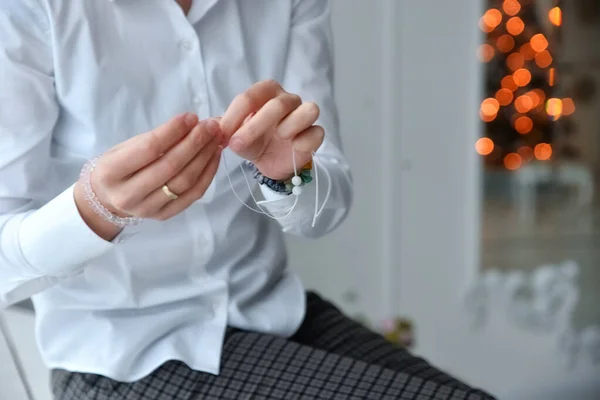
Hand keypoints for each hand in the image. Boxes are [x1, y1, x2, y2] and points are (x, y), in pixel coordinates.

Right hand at [74, 113, 222, 240]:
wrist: (108, 199)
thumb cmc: (118, 165)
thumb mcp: (126, 147)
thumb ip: (156, 138)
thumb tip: (193, 122)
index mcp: (111, 172)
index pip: (148, 149)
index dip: (173, 131)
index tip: (191, 117)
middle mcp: (128, 195)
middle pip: (170, 167)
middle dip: (194, 143)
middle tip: (211, 125)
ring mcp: (148, 209)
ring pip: (184, 182)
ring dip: (205, 157)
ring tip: (216, 138)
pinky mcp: (165, 215)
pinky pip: (193, 195)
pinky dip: (208, 174)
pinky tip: (214, 156)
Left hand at [220, 80, 323, 179]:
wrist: (269, 162)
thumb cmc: (253, 141)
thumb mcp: (234, 135)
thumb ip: (225, 128)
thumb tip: (213, 126)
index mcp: (267, 93)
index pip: (251, 96)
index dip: (234, 116)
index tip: (221, 135)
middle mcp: (288, 100)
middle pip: (278, 104)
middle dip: (254, 125)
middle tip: (236, 144)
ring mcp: (305, 116)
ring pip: (308, 110)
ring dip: (288, 126)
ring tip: (276, 138)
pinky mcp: (315, 135)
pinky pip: (317, 132)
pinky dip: (304, 141)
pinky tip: (292, 149)